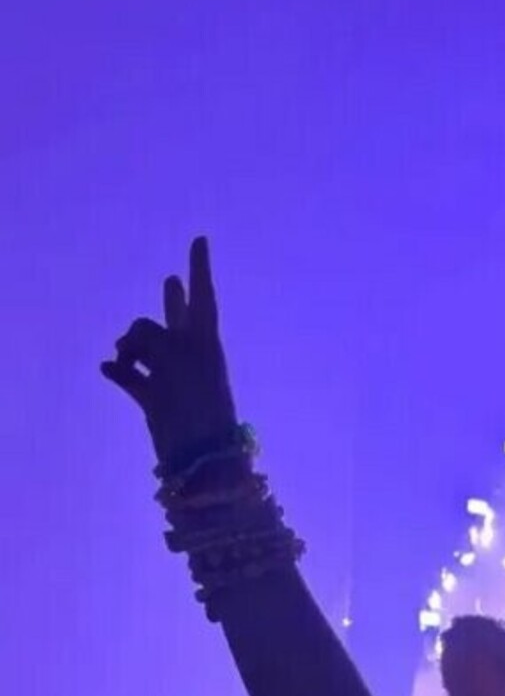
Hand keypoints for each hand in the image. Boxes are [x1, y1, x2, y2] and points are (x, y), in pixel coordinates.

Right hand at [102, 236, 236, 468]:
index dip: (199, 267)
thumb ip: (149, 341)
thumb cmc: (194, 400)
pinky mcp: (156, 401)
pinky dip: (121, 371)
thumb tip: (124, 354)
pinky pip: (132, 377)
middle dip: (172, 301)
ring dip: (130, 345)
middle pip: (174, 318)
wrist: (201, 457)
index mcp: (204, 340)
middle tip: (171, 281)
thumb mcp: (173, 357)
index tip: (200, 239)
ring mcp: (172, 377)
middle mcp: (189, 354)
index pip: (202, 295)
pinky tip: (109, 368)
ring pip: (144, 347)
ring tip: (124, 355)